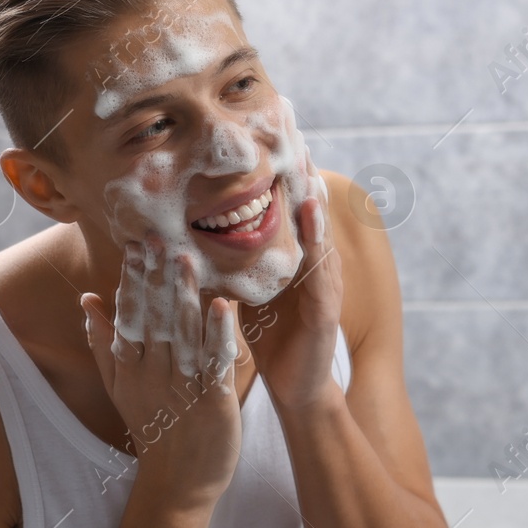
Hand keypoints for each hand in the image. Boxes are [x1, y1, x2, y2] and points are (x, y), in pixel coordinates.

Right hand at [82, 234, 243, 509]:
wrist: (179, 482)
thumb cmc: (156, 429)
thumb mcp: (121, 387)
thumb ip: (105, 343)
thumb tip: (88, 300)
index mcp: (130, 367)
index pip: (129, 315)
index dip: (132, 279)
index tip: (135, 243)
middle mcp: (152, 373)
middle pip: (152, 318)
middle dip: (154, 276)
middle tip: (157, 236)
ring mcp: (182, 387)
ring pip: (181, 334)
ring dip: (183, 295)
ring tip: (185, 258)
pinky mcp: (212, 401)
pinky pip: (214, 362)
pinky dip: (218, 333)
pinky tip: (222, 305)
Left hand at [245, 157, 343, 411]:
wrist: (296, 389)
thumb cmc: (274, 343)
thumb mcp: (252, 296)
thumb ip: (239, 266)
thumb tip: (202, 237)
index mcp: (295, 266)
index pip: (290, 217)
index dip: (284, 183)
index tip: (272, 145)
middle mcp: (313, 270)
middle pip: (310, 218)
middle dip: (304, 180)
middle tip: (297, 138)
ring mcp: (324, 288)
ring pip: (319, 236)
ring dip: (315, 202)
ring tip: (308, 167)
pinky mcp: (325, 310)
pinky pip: (322, 269)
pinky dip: (317, 240)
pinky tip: (312, 216)